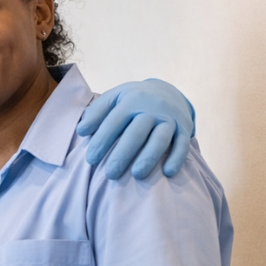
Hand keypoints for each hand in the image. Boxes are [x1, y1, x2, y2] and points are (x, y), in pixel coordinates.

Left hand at [78, 78, 194, 178]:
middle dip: (123, 154)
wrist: (167, 91)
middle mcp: (152, 109)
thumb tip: (81, 130)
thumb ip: (97, 112)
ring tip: (137, 175)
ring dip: (150, 157)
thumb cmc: (132, 100)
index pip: (113, 122)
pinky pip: (183, 143)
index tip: (91, 160)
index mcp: (131, 101)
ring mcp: (169, 119)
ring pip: (160, 139)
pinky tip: (168, 173)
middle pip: (136, 133)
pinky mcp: (184, 128)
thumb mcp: (114, 98)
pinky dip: (177, 157)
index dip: (101, 141)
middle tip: (110, 174)